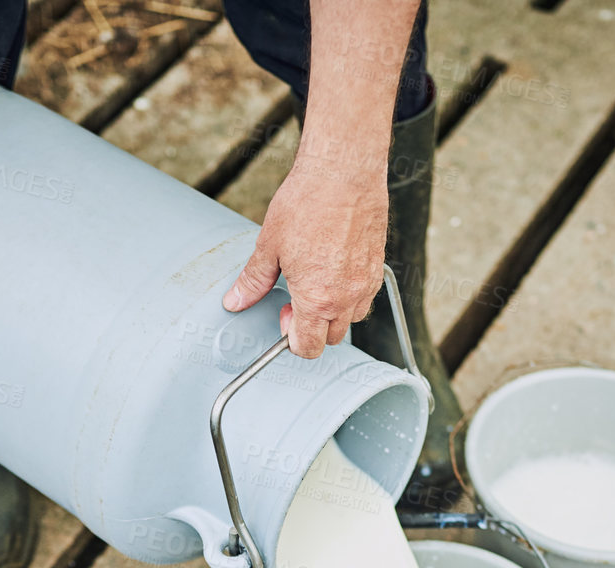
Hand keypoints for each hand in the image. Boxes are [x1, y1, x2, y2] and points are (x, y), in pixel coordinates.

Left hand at [224, 156, 386, 359]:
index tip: (284, 314)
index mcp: (317, 299)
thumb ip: (254, 280)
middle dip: (312, 327)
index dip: (291, 338)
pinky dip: (350, 293)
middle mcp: (346, 297)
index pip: (308, 347)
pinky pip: (366, 296)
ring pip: (352, 318)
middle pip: (331, 338)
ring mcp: (366, 283)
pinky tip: (335, 269)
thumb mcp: (269, 245)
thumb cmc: (307, 203)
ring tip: (317, 282)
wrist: (343, 172)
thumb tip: (235, 301)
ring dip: (334, 312)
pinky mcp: (378, 266)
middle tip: (297, 297)